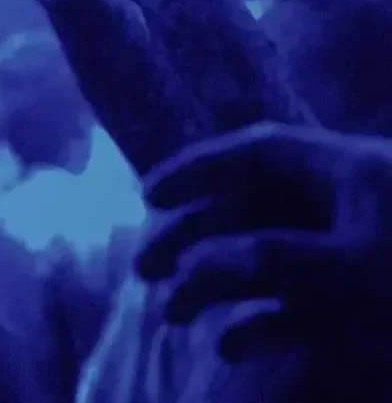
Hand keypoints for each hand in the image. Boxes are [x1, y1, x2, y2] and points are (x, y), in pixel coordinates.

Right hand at [135, 124, 391, 360]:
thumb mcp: (351, 265)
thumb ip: (272, 258)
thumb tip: (201, 263)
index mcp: (346, 173)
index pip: (259, 154)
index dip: (197, 168)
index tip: (145, 197)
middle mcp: (342, 209)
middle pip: (248, 211)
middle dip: (189, 240)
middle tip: (142, 270)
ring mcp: (349, 259)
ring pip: (262, 264)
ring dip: (211, 289)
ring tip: (171, 316)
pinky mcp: (357, 308)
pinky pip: (294, 310)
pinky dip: (257, 327)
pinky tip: (228, 345)